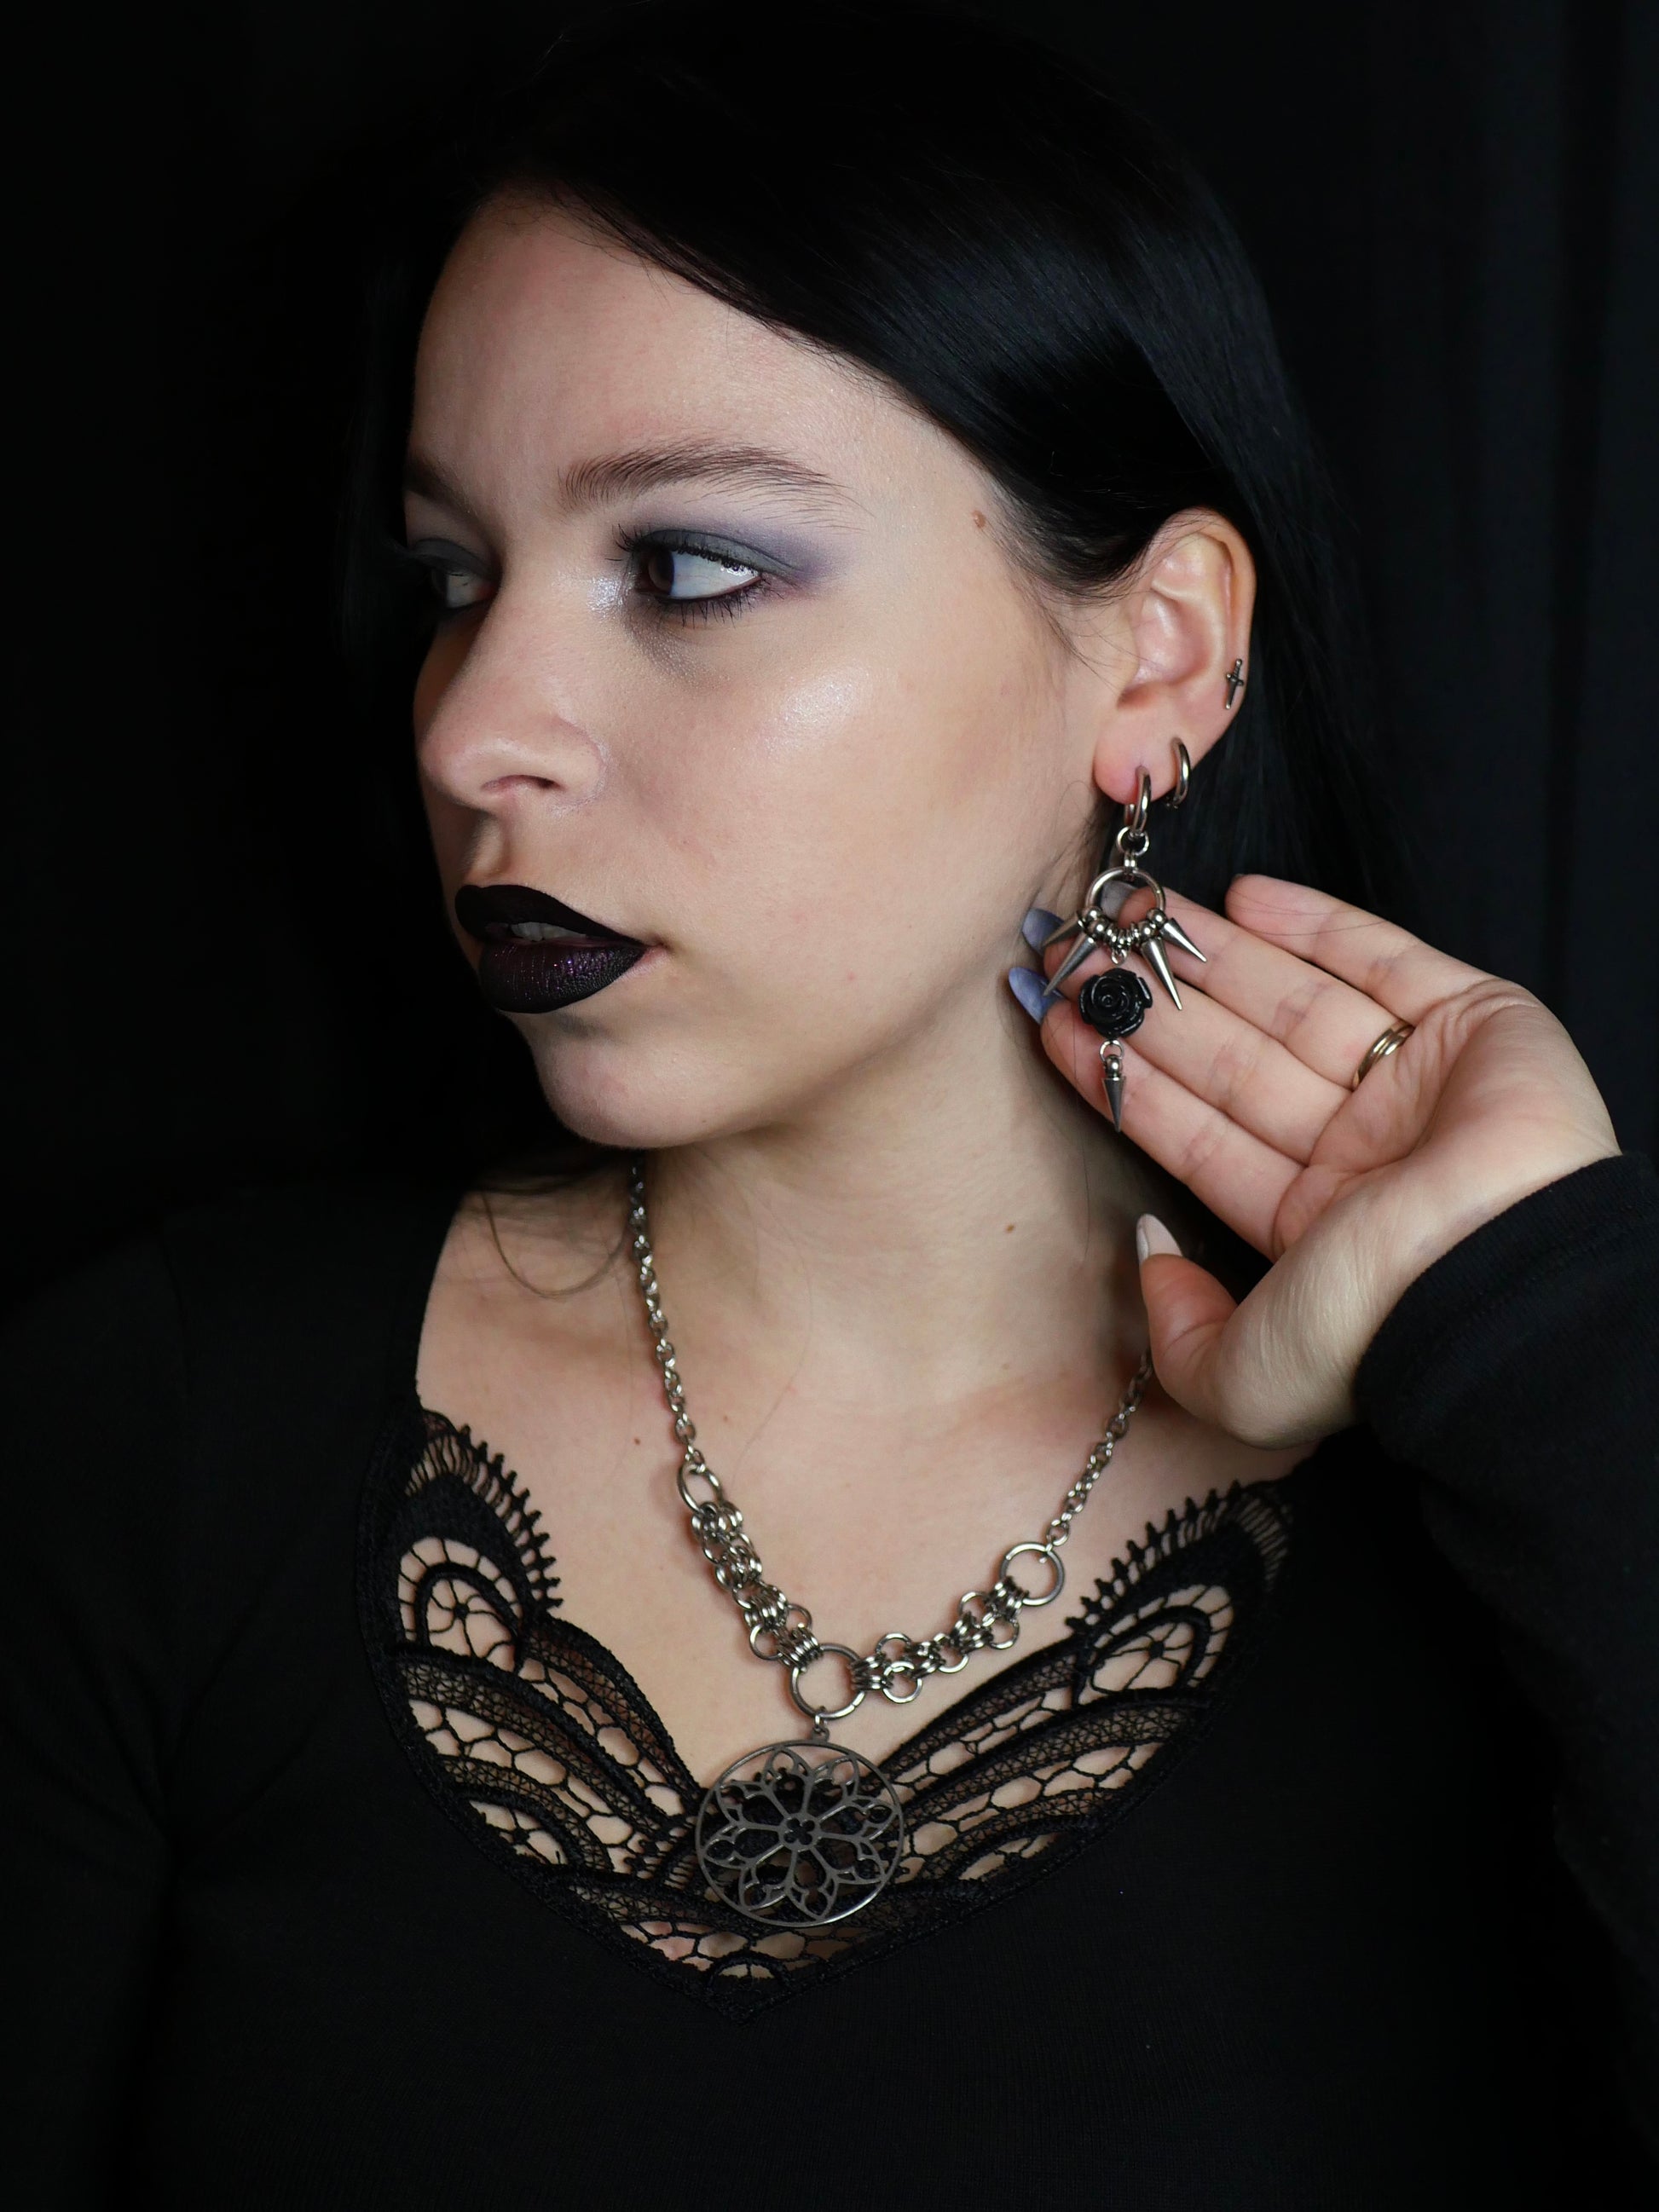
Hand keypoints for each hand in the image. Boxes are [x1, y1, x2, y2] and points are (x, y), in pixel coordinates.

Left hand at [1031, 876, 1620, 1446]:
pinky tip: (1241, 897)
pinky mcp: (1479, 1022)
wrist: (1498, 1284)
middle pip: (1234, 1058)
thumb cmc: (1372, 1332)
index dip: (1122, 1075)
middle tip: (1078, 946)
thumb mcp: (1241, 1380)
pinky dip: (1317, 924)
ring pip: (1295, 1003)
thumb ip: (1180, 1330)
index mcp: (1312, 1227)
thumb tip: (1150, 1254)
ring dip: (1210, 955)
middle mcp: (1362, 1152)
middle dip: (1152, 1003)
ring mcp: (1419, 1084)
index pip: (1197, 1134)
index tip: (1059, 1019)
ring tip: (1128, 911)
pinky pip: (1386, 959)